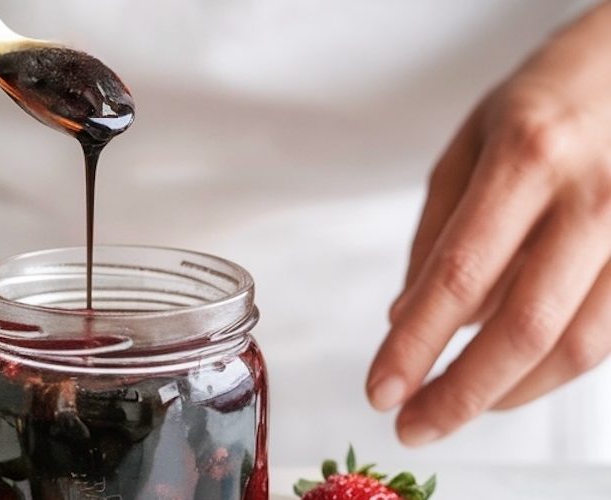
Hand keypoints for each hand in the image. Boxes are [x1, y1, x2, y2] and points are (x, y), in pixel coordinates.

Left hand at [367, 3, 610, 446]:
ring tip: (453, 407)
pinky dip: (551, 371)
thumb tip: (403, 318)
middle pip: (522, 325)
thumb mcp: (466, 149)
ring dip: (506, 392)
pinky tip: (509, 379)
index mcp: (527, 158)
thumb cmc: (540, 104)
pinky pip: (605, 335)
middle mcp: (591, 198)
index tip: (381, 389)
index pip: (459, 275)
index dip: (415, 343)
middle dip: (460, 391)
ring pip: (575, 346)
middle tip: (413, 424)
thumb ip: (436, 235)